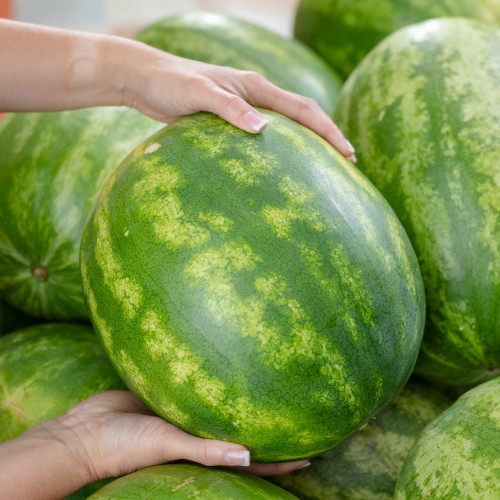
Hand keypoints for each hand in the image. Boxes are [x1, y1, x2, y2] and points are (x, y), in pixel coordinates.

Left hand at [0, 20, 355, 161]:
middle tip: (347, 165)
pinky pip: (263, 137)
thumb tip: (263, 130)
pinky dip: (279, 151)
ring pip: (285, 128)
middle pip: (302, 117)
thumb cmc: (169, 83)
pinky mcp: (230, 120)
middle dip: (326, 139)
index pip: (303, 109)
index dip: (328, 131)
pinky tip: (277, 171)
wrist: (145, 80)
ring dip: (305, 146)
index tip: (348, 153)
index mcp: (255, 87)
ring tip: (322, 170)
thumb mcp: (198, 95)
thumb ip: (229, 110)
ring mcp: (244, 108)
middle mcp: (255, 96)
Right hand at [0, 391, 308, 498]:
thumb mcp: (166, 445)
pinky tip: (224, 354)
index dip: (282, 459)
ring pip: (221, 403)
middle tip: (299, 406)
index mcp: (204, 451)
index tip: (312, 454)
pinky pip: (195, 384)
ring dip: (242, 396)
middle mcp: (200, 432)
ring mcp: (185, 412)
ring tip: (270, 377)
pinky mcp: (168, 394)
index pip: (253, 459)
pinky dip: (211, 375)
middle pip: (242, 428)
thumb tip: (249, 454)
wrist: (83, 431)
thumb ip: (204, 448)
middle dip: (268, 422)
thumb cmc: (123, 446)